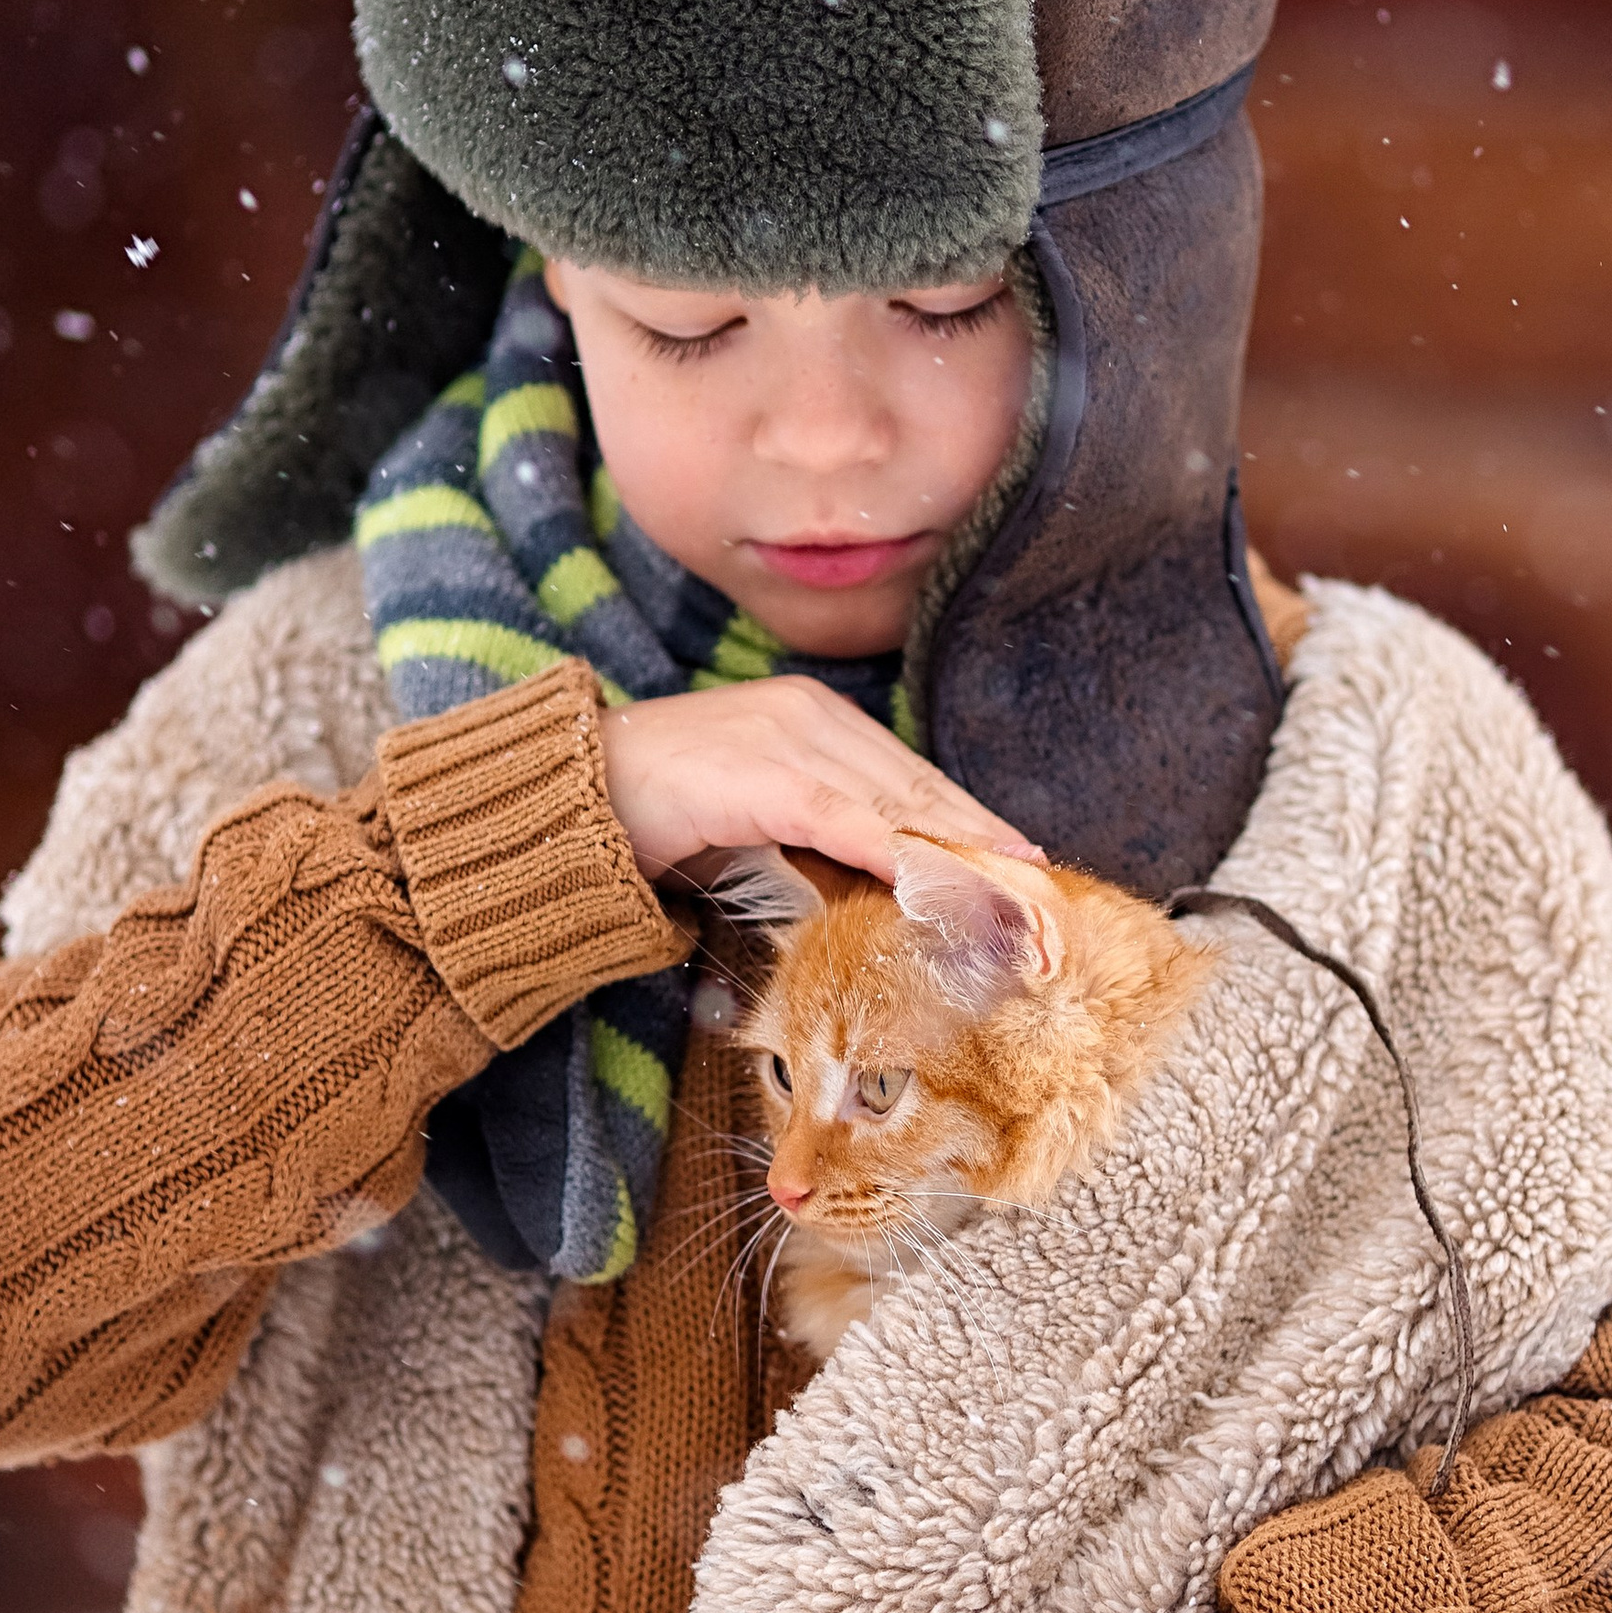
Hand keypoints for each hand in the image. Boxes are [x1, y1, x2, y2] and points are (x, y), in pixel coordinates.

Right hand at [599, 680, 1036, 887]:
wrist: (568, 795)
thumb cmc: (656, 814)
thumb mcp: (758, 820)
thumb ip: (820, 833)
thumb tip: (882, 880)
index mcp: (816, 718)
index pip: (914, 777)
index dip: (974, 823)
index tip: (1026, 865)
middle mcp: (812, 715)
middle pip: (921, 787)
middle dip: (986, 842)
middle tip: (1043, 891)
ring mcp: (788, 738)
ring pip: (898, 803)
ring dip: (961, 855)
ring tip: (1014, 897)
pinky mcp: (762, 774)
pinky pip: (848, 819)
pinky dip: (900, 852)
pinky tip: (942, 881)